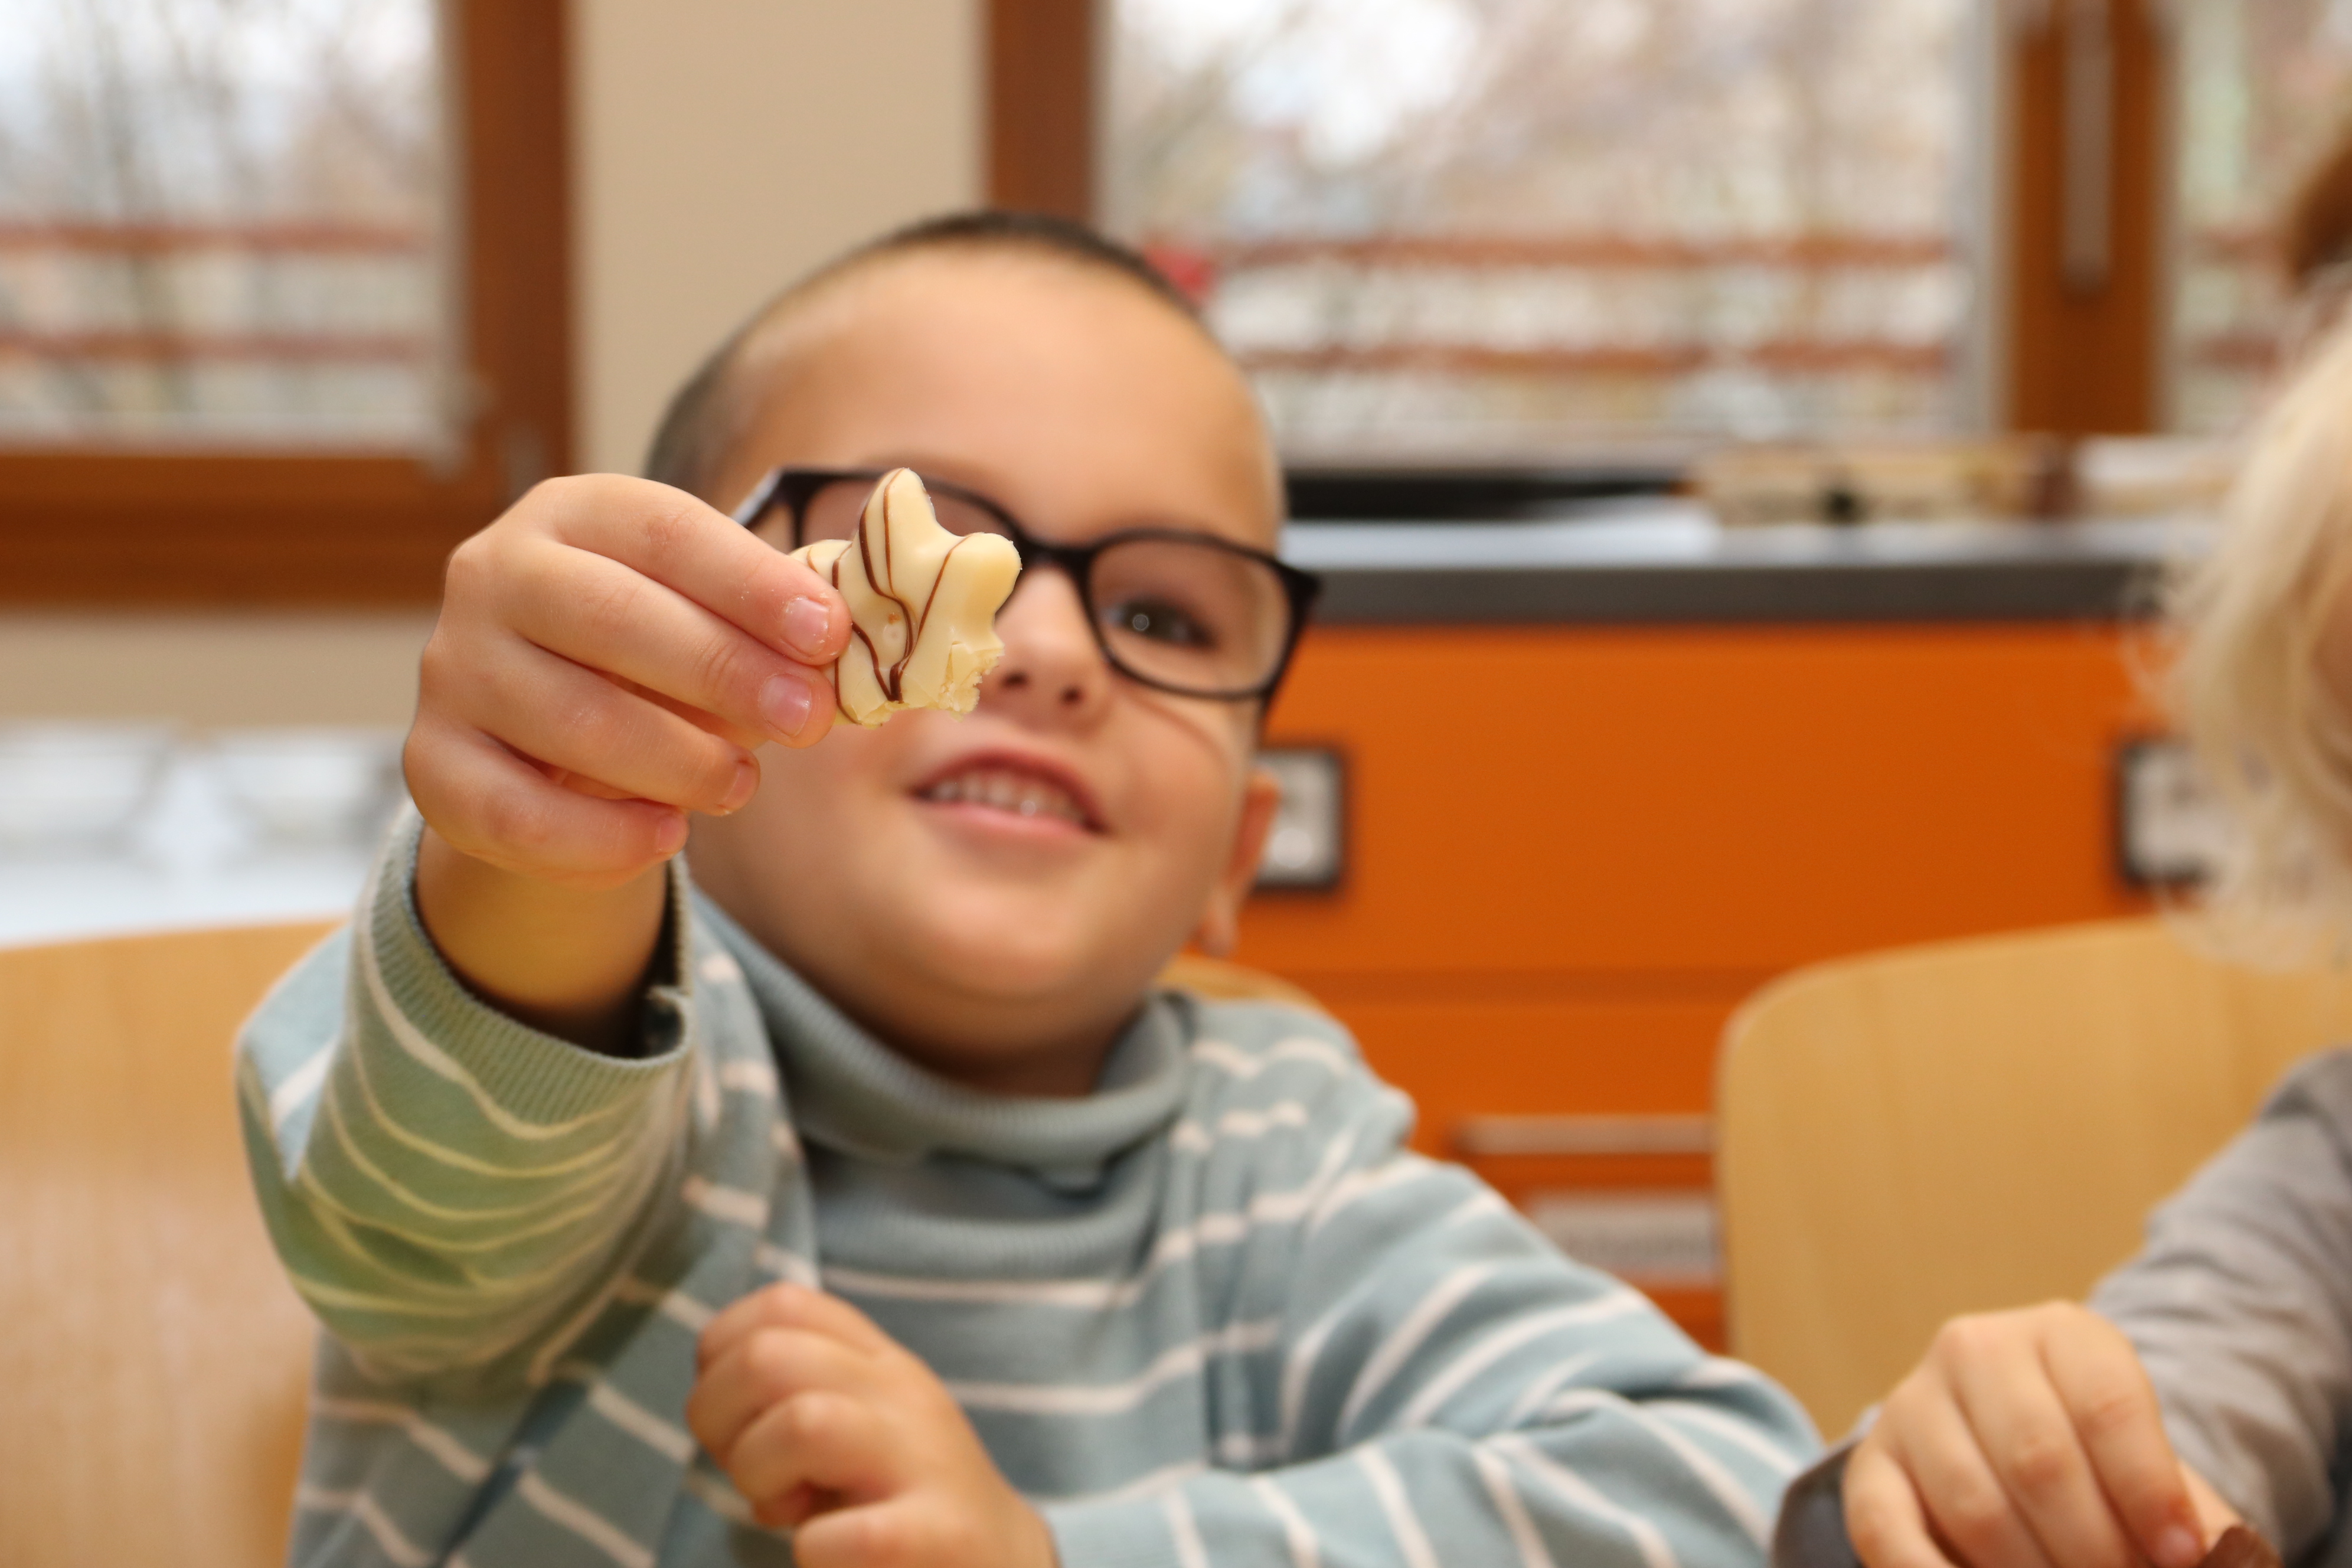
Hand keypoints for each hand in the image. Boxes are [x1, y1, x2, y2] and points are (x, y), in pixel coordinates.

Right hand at [408, 475, 850, 888]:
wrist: (541, 741)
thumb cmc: (649, 660)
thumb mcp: (705, 620)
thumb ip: (765, 627)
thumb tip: (843, 648)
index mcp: (571, 513)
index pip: (663, 529)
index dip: (749, 582)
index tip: (827, 632)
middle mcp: (494, 574)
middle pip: (612, 617)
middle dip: (723, 672)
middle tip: (807, 720)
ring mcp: (453, 668)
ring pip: (571, 720)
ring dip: (676, 761)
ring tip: (741, 786)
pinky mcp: (433, 764)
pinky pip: (518, 815)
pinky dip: (603, 837)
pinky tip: (667, 836)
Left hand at [688, 1283, 1059, 1567]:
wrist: (1003, 1564)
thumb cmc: (900, 1500)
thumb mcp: (856, 1423)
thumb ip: (795, 1390)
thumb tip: (712, 1392)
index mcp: (879, 1361)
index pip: (782, 1304)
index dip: (723, 1357)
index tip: (738, 1418)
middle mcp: (901, 1394)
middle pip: (768, 1356)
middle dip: (721, 1422)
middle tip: (754, 1476)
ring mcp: (921, 1461)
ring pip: (804, 1421)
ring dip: (761, 1477)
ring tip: (788, 1512)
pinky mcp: (933, 1535)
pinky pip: (844, 1534)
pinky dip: (812, 1550)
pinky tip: (827, 1555)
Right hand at [1846, 1303, 2240, 1567]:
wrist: (2003, 1440)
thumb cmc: (2096, 1465)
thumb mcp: (2143, 1464)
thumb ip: (2181, 1513)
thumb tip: (2213, 1556)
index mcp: (2060, 1334)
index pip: (2107, 1405)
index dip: (2149, 1490)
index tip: (2181, 1556)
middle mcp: (1975, 1349)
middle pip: (2039, 1458)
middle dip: (2093, 1546)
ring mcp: (1912, 1403)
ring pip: (1974, 1502)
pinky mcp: (1871, 1464)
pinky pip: (1888, 1530)